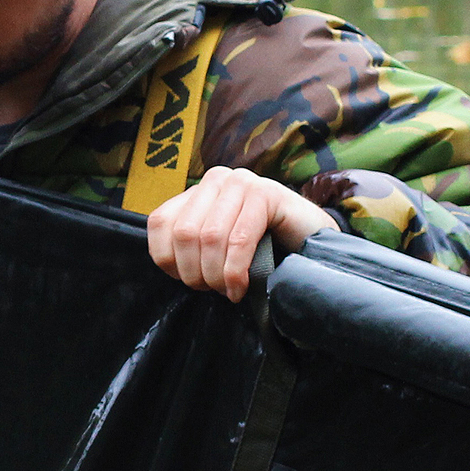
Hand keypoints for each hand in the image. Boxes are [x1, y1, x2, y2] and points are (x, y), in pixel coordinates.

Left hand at [147, 166, 338, 301]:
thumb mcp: (215, 245)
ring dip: (216, 275)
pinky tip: (239, 287)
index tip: (187, 278)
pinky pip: (239, 240)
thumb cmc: (259, 249)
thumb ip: (189, 245)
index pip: (161, 224)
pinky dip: (235, 272)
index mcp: (196, 191)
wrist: (309, 242)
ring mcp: (242, 183)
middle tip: (212, 288)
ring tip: (227, 290)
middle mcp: (216, 180)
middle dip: (194, 272)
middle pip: (184, 234)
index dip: (168, 259)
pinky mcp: (267, 193)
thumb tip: (169, 263)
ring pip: (210, 238)